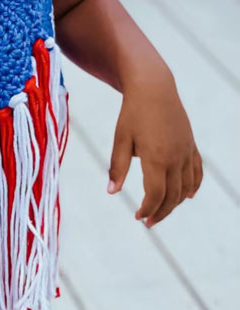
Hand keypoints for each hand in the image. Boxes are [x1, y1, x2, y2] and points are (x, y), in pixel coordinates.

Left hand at [107, 74, 202, 227]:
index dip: (147, 209)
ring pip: (185, 188)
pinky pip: (196, 172)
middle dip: (160, 212)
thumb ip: (117, 167)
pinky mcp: (191, 146)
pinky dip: (193, 187)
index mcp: (156, 157)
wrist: (154, 88)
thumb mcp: (121, 139)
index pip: (155, 194)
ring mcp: (186, 152)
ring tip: (161, 211)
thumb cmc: (132, 113)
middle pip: (172, 196)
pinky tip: (187, 196)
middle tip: (147, 222)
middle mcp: (175, 158)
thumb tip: (111, 192)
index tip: (137, 217)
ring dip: (175, 203)